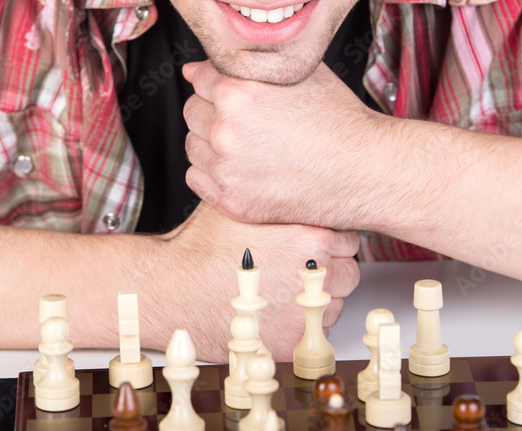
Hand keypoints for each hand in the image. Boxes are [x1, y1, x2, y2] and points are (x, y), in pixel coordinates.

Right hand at [144, 202, 359, 362]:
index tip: (310, 244)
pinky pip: (315, 333)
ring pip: (334, 303)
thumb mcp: (241, 204)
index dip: (327, 239)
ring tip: (279, 290)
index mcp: (311, 236)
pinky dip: (299, 325)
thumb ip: (275, 197)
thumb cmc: (201, 247)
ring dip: (315, 299)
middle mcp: (318, 274)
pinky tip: (273, 311)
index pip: (348, 237)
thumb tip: (285, 181)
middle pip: (348, 271)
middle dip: (327, 270)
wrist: (172, 289)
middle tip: (296, 268)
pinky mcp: (295, 341)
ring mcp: (309, 310)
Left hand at [182, 60, 379, 230]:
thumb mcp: (298, 73)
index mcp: (238, 92)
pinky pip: (197, 179)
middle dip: (213, 111)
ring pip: (193, 145)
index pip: (199, 78)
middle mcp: (226, 130)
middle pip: (192, 111)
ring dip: (211, 142)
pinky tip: (241, 167)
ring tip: (249, 145)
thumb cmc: (338, 120)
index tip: (238, 95)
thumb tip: (197, 68)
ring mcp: (226, 169)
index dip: (220, 83)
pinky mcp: (232, 201)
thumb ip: (247, 64)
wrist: (366, 170)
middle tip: (249, 121)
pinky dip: (212, 172)